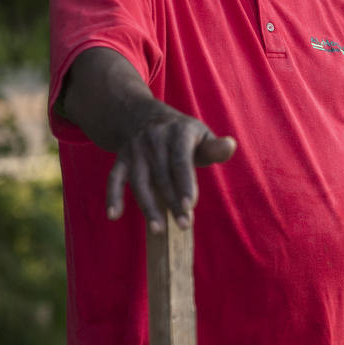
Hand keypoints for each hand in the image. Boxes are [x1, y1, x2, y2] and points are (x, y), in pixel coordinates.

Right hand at [106, 103, 235, 231]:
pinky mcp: (121, 158)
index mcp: (178, 132)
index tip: (190, 207)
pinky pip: (115, 178)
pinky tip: (114, 216)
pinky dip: (113, 196)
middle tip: (184, 225)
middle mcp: (154, 139)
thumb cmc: (182, 133)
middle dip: (172, 202)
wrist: (144, 115)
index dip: (185, 184)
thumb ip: (214, 147)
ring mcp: (135, 149)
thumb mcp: (201, 134)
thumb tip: (230, 146)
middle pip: (162, 176)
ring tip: (158, 230)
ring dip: (147, 206)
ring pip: (139, 181)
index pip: (180, 161)